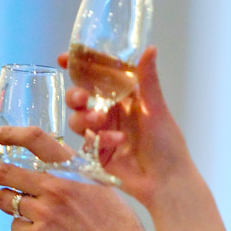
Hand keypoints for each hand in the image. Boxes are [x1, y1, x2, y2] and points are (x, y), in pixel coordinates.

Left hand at [0, 126, 149, 230]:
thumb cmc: (116, 221)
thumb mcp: (101, 184)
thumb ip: (75, 170)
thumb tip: (54, 158)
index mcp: (72, 169)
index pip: (35, 139)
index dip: (11, 134)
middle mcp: (55, 187)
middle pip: (5, 172)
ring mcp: (43, 213)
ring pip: (6, 200)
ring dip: (8, 202)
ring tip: (22, 209)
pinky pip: (15, 226)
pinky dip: (23, 228)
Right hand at [61, 47, 193, 211]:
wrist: (167, 183)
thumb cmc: (168, 145)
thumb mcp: (156, 109)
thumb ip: (147, 80)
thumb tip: (150, 48)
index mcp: (126, 98)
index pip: (98, 77)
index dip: (79, 67)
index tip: (63, 58)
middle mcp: (112, 113)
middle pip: (81, 97)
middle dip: (75, 95)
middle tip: (81, 98)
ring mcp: (102, 134)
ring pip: (78, 119)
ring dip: (85, 118)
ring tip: (100, 122)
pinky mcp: (97, 154)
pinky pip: (86, 142)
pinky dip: (100, 139)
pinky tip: (117, 142)